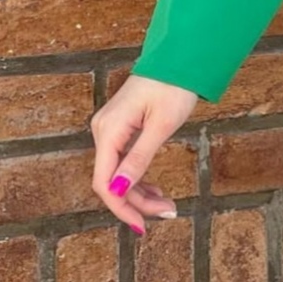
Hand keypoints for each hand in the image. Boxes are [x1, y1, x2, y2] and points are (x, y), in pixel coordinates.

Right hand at [89, 74, 197, 234]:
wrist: (179, 56)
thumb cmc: (174, 85)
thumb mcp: (162, 125)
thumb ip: (139, 158)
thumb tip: (119, 190)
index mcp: (110, 130)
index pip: (105, 182)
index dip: (122, 208)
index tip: (142, 225)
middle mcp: (103, 130)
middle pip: (112, 180)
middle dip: (137, 202)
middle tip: (168, 212)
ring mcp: (110, 128)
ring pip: (118, 172)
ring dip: (139, 192)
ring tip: (166, 205)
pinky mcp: (120, 126)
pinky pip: (123, 159)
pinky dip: (138, 176)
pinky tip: (154, 188)